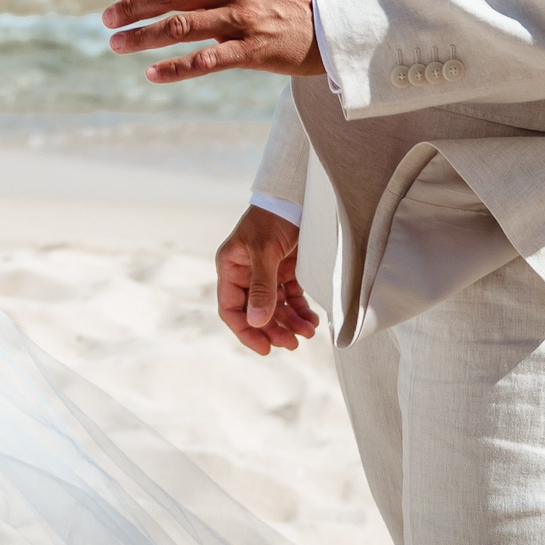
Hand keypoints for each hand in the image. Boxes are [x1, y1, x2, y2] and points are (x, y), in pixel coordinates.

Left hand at [100, 0, 320, 81]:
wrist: (336, 23)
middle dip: (130, 8)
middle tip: (106, 20)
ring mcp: (243, 19)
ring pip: (177, 28)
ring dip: (140, 37)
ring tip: (117, 45)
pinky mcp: (252, 51)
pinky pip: (204, 61)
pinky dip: (173, 69)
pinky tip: (152, 74)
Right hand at [215, 206, 320, 355]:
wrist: (298, 196)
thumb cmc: (273, 218)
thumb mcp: (265, 251)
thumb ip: (262, 287)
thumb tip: (256, 322)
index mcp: (231, 267)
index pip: (232, 308)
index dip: (245, 330)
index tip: (265, 348)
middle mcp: (246, 273)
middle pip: (256, 313)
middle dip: (273, 329)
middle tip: (292, 343)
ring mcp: (267, 273)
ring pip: (276, 309)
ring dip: (290, 323)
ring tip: (308, 333)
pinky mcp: (287, 271)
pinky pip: (292, 299)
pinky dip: (301, 311)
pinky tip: (312, 320)